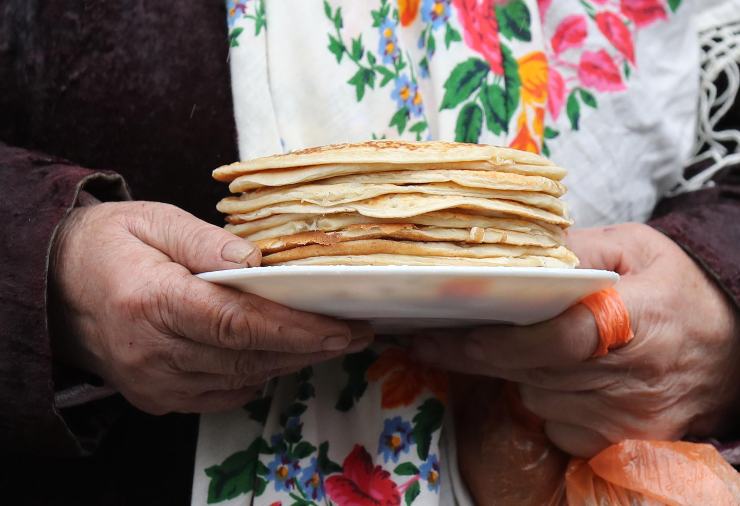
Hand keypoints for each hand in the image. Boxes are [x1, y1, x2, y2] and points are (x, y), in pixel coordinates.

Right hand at [50, 201, 371, 413]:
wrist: (52, 287)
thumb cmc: (107, 245)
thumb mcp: (153, 220)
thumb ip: (205, 241)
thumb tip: (255, 261)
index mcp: (152, 300)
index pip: (238, 323)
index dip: (297, 329)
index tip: (344, 329)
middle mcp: (152, 351)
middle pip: (248, 356)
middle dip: (308, 347)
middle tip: (354, 333)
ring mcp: (152, 381)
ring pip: (240, 379)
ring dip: (288, 361)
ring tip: (326, 340)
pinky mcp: (154, 396)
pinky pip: (220, 395)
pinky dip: (254, 375)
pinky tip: (276, 354)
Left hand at [412, 223, 738, 456]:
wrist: (734, 344)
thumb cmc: (679, 289)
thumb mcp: (635, 246)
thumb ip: (576, 248)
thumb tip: (516, 256)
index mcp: (634, 320)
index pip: (550, 339)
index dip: (487, 341)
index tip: (432, 334)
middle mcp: (629, 378)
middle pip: (527, 372)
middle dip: (476, 354)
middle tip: (431, 335)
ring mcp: (627, 418)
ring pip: (536, 398)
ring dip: (518, 373)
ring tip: (528, 343)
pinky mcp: (625, 442)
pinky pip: (556, 425)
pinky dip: (548, 401)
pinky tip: (565, 377)